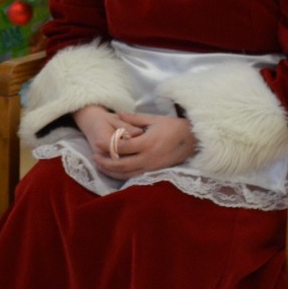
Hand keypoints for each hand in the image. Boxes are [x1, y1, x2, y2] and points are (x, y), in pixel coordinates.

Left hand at [79, 109, 196, 179]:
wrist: (192, 141)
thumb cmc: (173, 127)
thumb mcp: (153, 119)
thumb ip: (134, 118)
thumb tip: (117, 112)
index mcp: (147, 143)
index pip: (122, 148)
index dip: (107, 146)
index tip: (97, 143)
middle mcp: (148, 158)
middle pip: (121, 165)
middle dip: (106, 163)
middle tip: (94, 157)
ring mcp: (152, 167)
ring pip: (127, 174)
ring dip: (112, 172)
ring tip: (101, 165)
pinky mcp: (155, 172)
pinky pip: (135, 176)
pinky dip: (123, 175)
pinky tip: (115, 171)